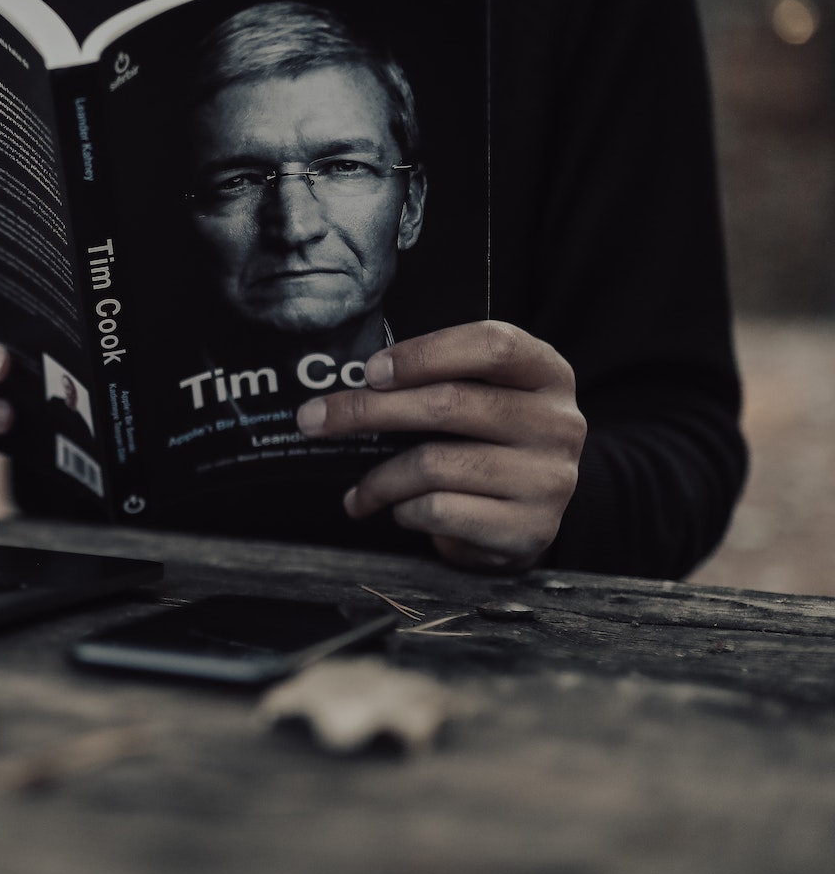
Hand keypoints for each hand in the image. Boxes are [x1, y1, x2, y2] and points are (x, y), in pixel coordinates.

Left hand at [296, 321, 585, 571]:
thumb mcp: (481, 397)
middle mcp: (558, 423)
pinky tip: (398, 511)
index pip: (493, 345)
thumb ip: (437, 381)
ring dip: (378, 479)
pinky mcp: (531, 528)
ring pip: (435, 464)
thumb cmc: (487, 444)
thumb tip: (348, 385)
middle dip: (367, 411)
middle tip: (315, 419)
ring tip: (356, 491)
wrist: (530, 517)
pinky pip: (441, 511)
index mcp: (547, 373)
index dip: (425, 354)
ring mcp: (550, 478)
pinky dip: (405, 511)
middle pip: (449, 404)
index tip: (370, 371)